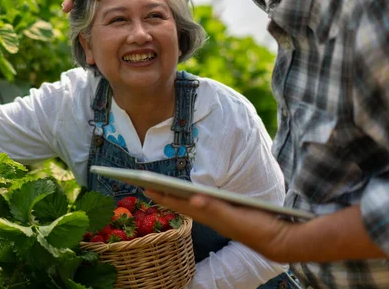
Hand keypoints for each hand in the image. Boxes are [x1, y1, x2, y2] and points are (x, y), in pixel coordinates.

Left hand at [145, 189, 292, 261]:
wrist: (280, 240)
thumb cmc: (257, 228)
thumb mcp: (235, 217)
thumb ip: (215, 208)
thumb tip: (193, 199)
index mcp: (210, 216)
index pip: (181, 204)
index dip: (164, 196)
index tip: (145, 187)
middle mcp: (211, 217)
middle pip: (183, 205)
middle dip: (165, 196)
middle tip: (147, 187)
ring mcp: (219, 218)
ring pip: (192, 206)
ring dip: (177, 198)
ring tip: (164, 191)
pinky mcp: (229, 216)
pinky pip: (204, 206)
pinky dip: (193, 200)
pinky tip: (192, 198)